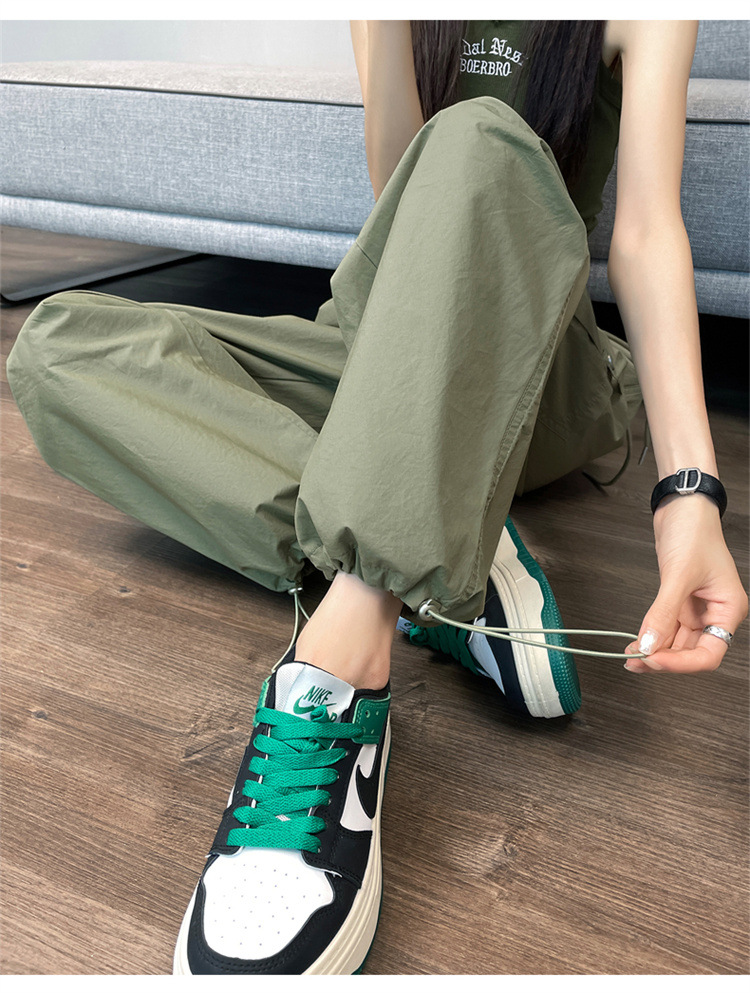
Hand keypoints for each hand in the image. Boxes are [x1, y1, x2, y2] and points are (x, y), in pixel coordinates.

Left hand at [624, 494, 747, 672]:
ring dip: (654, 650)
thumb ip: (663, 612)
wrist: (682, 507)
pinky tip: (636, 642)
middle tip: (636, 662)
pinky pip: (666, 627)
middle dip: (663, 659)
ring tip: (630, 655)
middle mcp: (714, 612)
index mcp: (728, 609)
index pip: (709, 653)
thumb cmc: (694, 531)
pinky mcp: (678, 601)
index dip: (682, 664)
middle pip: (691, 652)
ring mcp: (695, 608)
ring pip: (676, 643)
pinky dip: (651, 636)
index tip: (654, 661)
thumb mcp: (679, 574)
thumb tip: (649, 643)